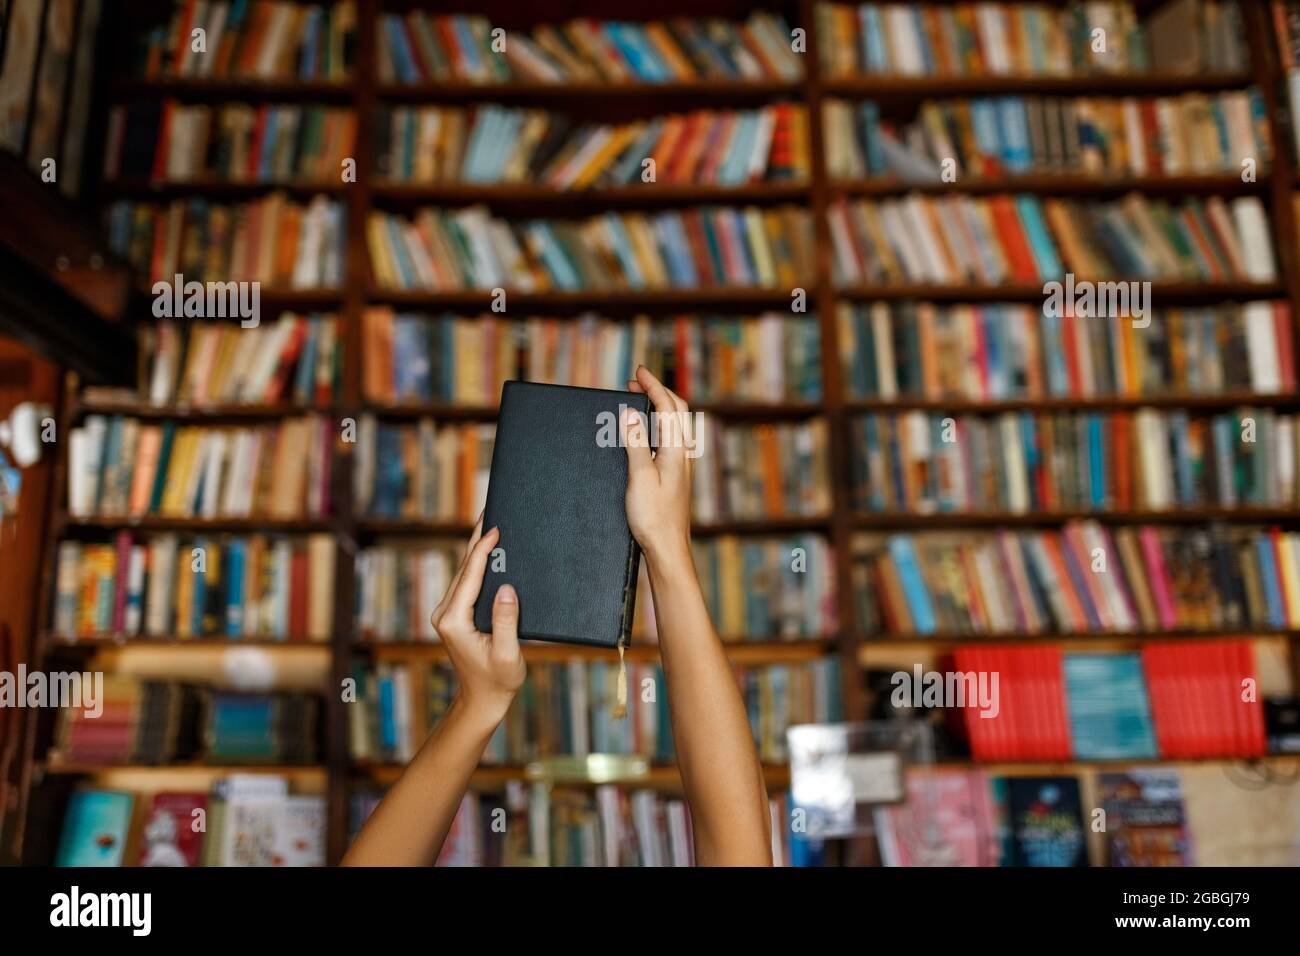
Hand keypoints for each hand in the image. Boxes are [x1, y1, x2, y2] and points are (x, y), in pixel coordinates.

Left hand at [430, 516, 525, 729]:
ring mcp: (447, 614)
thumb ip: (506, 620)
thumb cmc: (498, 681)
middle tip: (491, 512)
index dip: (483, 549)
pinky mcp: (453, 615)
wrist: (481, 700)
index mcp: (455, 621)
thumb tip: (506, 588)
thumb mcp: (508, 654)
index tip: (495, 527)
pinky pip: (465, 583)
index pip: (470, 576)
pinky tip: (488, 552)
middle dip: (478, 540)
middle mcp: (445, 614)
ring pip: (462, 573)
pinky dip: (477, 565)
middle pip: (463, 568)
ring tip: (491, 525)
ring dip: (477, 549)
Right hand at [621, 365, 693, 567]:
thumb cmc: (654, 518)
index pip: (668, 407)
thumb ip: (636, 443)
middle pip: (677, 411)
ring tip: (638, 400)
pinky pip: (669, 439)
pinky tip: (645, 432)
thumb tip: (629, 413)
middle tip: (636, 382)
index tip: (638, 372)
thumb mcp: (639, 477)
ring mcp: (681, 465)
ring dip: (658, 407)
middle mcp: (683, 454)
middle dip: (658, 391)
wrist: (668, 549)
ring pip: (675, 425)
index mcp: (676, 450)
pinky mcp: (675, 476)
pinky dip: (657, 425)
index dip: (653, 386)